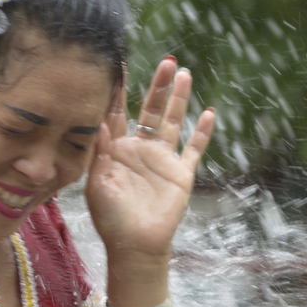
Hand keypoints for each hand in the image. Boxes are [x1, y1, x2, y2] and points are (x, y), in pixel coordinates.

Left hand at [85, 57, 214, 261]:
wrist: (135, 246)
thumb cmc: (110, 219)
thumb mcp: (97, 184)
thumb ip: (100, 152)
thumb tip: (99, 120)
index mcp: (117, 150)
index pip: (119, 113)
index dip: (120, 91)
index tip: (120, 65)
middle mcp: (141, 150)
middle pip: (151, 110)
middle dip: (158, 86)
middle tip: (166, 60)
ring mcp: (162, 160)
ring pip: (173, 121)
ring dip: (179, 99)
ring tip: (184, 73)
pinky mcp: (181, 174)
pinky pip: (194, 149)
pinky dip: (202, 132)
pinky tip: (209, 112)